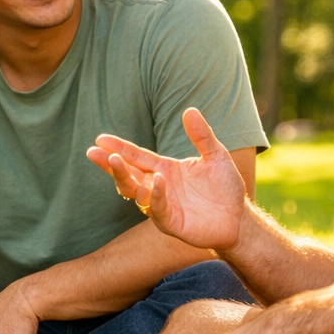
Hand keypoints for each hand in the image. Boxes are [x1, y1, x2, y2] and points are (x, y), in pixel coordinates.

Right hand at [87, 108, 245, 251]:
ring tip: (116, 161)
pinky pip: (157, 209)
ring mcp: (162, 205)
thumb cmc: (225, 187)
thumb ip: (202, 136)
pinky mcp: (171, 222)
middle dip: (111, 164)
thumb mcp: (216, 155)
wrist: (239, 218)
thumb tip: (189, 110)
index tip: (99, 139)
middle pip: (128, 174)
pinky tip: (156, 181)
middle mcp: (158, 186)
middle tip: (94, 152)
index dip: (118, 148)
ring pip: (135, 192)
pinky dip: (155, 195)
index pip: (136, 156)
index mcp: (165, 169)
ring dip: (124, 177)